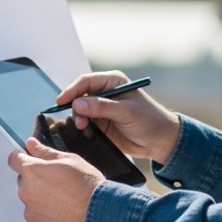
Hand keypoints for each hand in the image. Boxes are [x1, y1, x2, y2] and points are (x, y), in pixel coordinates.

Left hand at [7, 137, 101, 221]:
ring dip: (41, 199)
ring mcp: (30, 213)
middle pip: (24, 182)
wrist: (100, 216)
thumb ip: (45, 152)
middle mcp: (26, 192)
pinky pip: (37, 219)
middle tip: (58, 183)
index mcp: (32, 171)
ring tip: (64, 200)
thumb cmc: (88, 186)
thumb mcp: (70, 160)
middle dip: (36, 180)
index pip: (14, 160)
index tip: (30, 160)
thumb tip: (31, 144)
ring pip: (31, 201)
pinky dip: (46, 217)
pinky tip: (63, 213)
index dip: (23, 158)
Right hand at [58, 71, 180, 164]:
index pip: (86, 81)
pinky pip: (84, 123)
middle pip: (79, 95)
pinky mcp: (100, 123)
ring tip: (83, 128)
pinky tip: (86, 133)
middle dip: (75, 107)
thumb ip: (101, 107)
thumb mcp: (126, 112)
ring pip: (79, 110)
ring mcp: (102, 109)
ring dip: (78, 119)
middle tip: (78, 121)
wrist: (159, 141)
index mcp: (113, 82)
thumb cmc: (149, 120)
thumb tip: (77, 103)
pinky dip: (82, 128)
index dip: (72, 90)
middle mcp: (105, 93)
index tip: (61, 101)